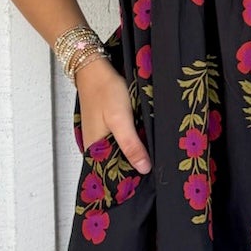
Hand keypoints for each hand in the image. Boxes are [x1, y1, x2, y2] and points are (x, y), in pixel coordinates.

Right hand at [74, 55, 151, 172]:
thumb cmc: (105, 91)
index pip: (112, 175)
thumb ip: (131, 145)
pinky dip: (129, 144)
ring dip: (132, 156)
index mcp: (94, 150)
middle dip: (133, 168)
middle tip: (156, 169)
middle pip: (116, 166)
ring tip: (152, 157)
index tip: (148, 181)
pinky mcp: (104, 129)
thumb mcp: (121, 120)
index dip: (130, 180)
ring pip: (118, 154)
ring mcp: (98, 138)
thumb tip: (144, 168)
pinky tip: (141, 142)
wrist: (95, 69)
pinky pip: (118, 143)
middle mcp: (94, 147)